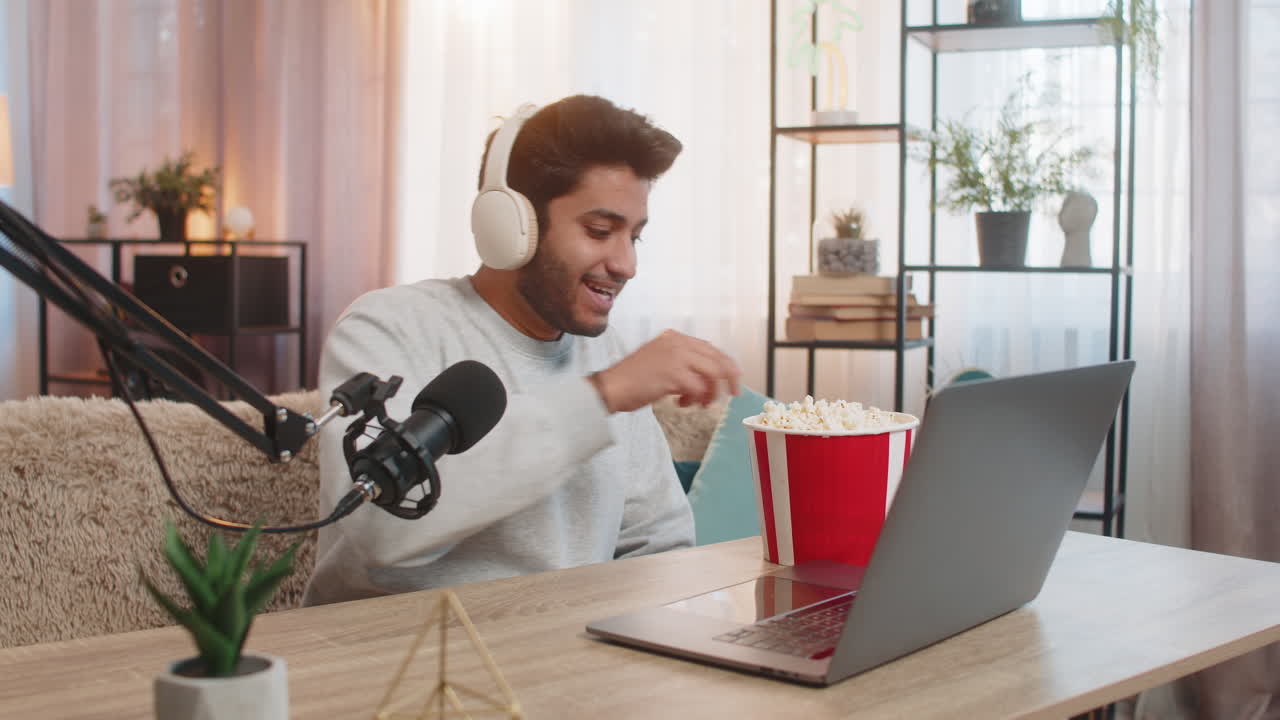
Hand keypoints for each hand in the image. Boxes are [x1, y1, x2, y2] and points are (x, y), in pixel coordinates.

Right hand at [591, 330, 740, 412]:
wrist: (612, 386)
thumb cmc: (632, 379)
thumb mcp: (660, 361)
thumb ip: (683, 363)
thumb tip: (708, 377)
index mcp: (674, 337)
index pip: (709, 348)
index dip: (725, 364)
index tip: (733, 378)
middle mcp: (677, 342)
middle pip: (717, 358)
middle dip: (729, 378)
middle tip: (733, 393)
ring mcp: (676, 357)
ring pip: (712, 373)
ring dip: (711, 392)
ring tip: (700, 403)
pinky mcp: (673, 374)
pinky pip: (698, 388)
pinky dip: (695, 399)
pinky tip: (681, 404)